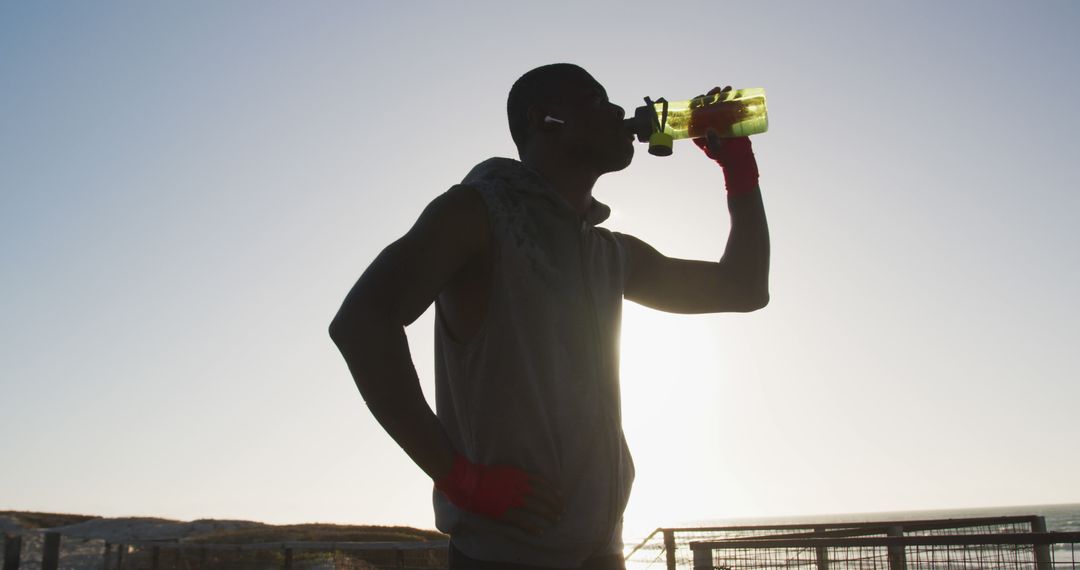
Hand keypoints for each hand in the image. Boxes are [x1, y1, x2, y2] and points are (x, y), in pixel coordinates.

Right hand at [435, 454, 564, 534]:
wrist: (469, 481)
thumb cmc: (484, 474)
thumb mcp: (505, 470)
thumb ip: (517, 474)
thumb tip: (527, 478)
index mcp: (519, 476)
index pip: (542, 483)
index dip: (553, 490)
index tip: (560, 496)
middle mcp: (519, 487)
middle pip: (543, 496)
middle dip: (554, 504)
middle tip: (562, 511)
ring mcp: (512, 500)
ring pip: (536, 508)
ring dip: (548, 514)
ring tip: (556, 520)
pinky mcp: (504, 512)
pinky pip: (522, 521)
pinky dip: (532, 527)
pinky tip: (540, 531)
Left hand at [692, 86, 732, 158]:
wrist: (737, 158)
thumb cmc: (722, 155)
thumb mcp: (715, 149)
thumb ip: (712, 141)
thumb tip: (709, 130)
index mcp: (699, 128)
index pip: (694, 112)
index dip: (696, 103)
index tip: (701, 97)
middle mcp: (708, 122)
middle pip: (707, 105)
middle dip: (710, 96)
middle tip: (716, 90)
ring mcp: (719, 119)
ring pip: (718, 104)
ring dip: (721, 95)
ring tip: (728, 89)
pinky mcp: (729, 119)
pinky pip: (729, 107)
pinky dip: (732, 99)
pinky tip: (735, 93)